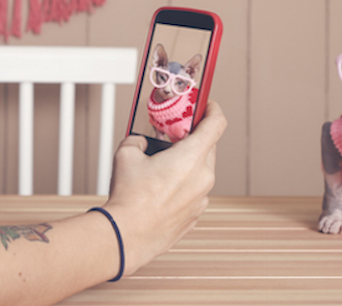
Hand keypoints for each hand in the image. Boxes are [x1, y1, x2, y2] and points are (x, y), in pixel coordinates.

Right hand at [103, 101, 226, 274]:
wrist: (125, 236)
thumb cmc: (129, 198)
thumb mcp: (126, 155)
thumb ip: (138, 140)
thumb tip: (141, 142)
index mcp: (191, 157)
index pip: (216, 124)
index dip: (213, 110)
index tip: (207, 106)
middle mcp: (203, 178)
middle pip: (208, 148)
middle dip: (192, 140)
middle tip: (174, 138)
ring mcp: (202, 199)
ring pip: (201, 172)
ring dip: (186, 166)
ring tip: (162, 170)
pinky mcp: (195, 216)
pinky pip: (194, 193)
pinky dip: (183, 188)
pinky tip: (161, 192)